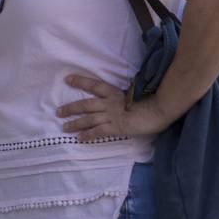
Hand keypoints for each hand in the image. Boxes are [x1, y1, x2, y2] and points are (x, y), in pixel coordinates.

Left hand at [58, 74, 173, 140]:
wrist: (160, 109)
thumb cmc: (152, 101)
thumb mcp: (136, 94)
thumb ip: (125, 96)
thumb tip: (121, 99)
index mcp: (115, 92)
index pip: (94, 85)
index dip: (80, 81)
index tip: (67, 79)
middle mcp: (109, 102)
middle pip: (85, 104)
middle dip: (70, 108)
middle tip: (58, 112)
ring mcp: (111, 115)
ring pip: (88, 119)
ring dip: (75, 123)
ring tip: (64, 127)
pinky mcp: (116, 127)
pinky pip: (98, 132)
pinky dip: (87, 135)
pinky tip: (79, 139)